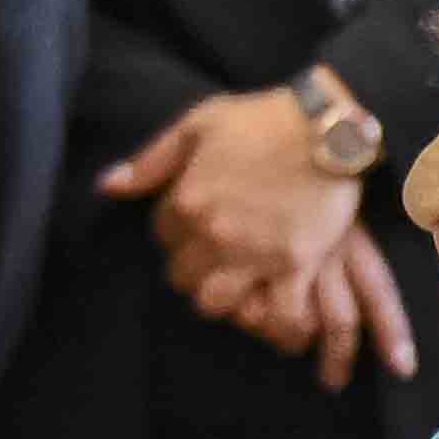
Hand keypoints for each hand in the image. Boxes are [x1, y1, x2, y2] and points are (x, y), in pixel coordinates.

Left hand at [104, 90, 384, 371]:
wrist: (330, 125)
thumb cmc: (265, 118)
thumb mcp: (200, 123)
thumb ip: (152, 160)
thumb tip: (107, 186)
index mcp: (187, 199)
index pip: (163, 236)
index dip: (178, 232)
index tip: (198, 224)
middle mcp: (213, 233)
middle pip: (182, 277)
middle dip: (195, 270)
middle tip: (218, 259)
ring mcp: (253, 253)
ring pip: (216, 304)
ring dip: (225, 298)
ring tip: (242, 285)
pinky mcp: (295, 265)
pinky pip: (275, 314)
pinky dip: (276, 320)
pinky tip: (279, 307)